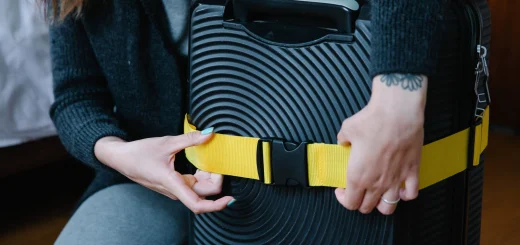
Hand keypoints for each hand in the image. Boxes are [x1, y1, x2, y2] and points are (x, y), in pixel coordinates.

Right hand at [94, 129, 233, 213]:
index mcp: (173, 184)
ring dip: (209, 175)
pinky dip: (202, 173)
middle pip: (204, 193)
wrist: (121, 158)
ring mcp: (175, 189)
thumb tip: (209, 133)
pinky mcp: (174, 185)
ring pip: (200, 188)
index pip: (198, 205)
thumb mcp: (166, 142)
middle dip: (216, 178)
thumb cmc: (139, 153)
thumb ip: (190, 139)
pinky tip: (202, 161)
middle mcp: (176, 190)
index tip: (229, 198)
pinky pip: (193, 183)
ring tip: (210, 157)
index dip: (216, 205)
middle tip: (218, 159)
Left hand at [335, 73, 426, 214]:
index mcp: (357, 176)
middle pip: (367, 207)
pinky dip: (405, 195)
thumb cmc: (371, 120)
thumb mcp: (347, 129)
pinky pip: (411, 194)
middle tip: (357, 190)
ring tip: (377, 194)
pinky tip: (399, 188)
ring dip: (380, 204)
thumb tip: (343, 141)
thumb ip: (343, 140)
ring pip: (388, 207)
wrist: (397, 112)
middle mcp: (376, 183)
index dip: (344, 199)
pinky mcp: (411, 172)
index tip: (342, 189)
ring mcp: (395, 180)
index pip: (350, 202)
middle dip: (359, 202)